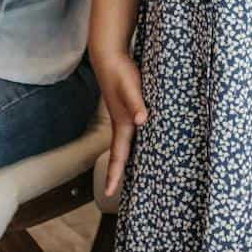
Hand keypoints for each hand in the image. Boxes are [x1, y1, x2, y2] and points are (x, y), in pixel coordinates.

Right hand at [93, 47, 147, 199]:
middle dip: (117, 172)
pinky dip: (133, 143)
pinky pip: (130, 133)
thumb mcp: (131, 88)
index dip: (114, 174)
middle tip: (115, 192)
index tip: (109, 194)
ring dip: (125, 159)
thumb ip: (136, 103)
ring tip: (128, 173)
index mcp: (122, 124)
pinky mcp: (127, 109)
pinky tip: (142, 142)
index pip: (118, 155)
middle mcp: (122, 124)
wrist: (109, 57)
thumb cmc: (121, 73)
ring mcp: (123, 117)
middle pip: (120, 154)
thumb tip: (140, 120)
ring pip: (125, 144)